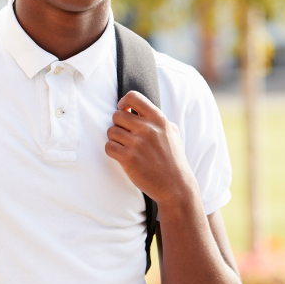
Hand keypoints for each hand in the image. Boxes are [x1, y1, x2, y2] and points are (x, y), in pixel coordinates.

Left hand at [105, 90, 196, 204]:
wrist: (176, 186)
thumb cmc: (172, 159)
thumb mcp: (171, 132)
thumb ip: (155, 118)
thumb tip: (135, 108)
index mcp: (158, 119)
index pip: (133, 96)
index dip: (124, 102)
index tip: (124, 110)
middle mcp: (148, 129)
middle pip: (117, 115)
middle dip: (118, 125)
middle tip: (126, 135)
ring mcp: (137, 143)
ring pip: (110, 131)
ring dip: (115, 139)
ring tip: (126, 147)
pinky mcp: (128, 158)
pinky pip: (108, 146)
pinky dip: (112, 151)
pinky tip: (122, 155)